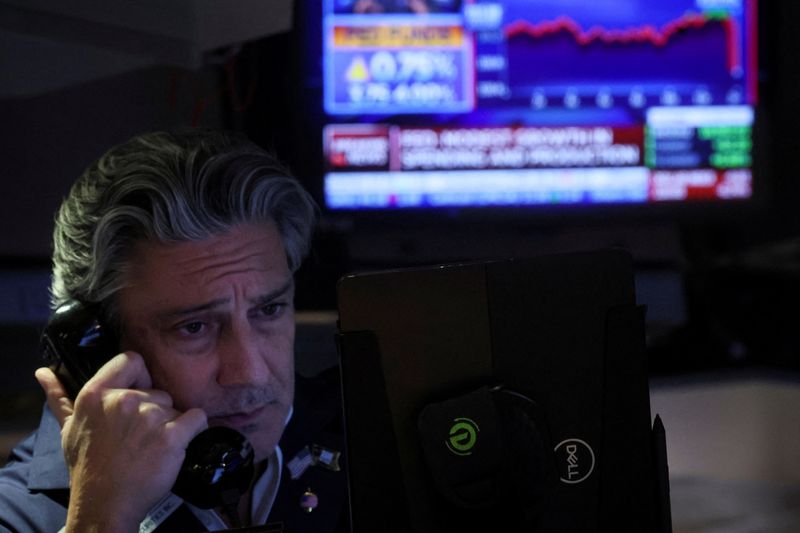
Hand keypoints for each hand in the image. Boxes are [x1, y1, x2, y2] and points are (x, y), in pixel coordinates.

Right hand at [35, 352, 207, 532]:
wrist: (105, 504)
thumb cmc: (87, 466)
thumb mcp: (67, 429)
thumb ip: (58, 397)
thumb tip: (42, 372)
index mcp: (97, 395)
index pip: (131, 360)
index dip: (139, 376)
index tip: (137, 393)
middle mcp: (123, 401)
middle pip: (158, 390)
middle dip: (154, 411)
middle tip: (139, 436)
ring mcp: (150, 418)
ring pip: (175, 407)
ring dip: (171, 424)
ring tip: (152, 446)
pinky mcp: (172, 436)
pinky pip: (197, 418)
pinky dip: (194, 428)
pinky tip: (180, 442)